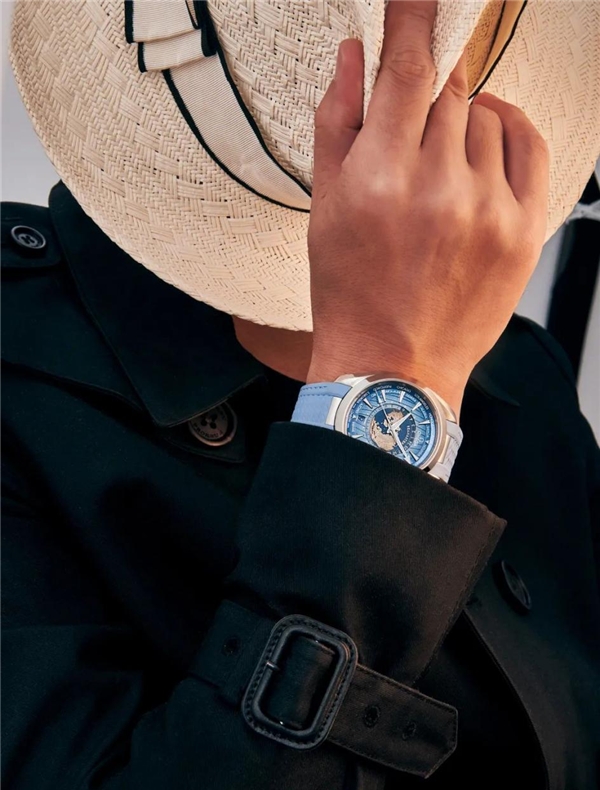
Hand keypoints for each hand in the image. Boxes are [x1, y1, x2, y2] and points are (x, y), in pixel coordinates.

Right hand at [305, 0, 549, 420]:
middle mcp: (438, 188)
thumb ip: (337, 124)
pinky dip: (507, 129)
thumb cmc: (351, 294)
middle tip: (411, 137)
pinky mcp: (522, 231)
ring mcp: (487, 210)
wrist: (393, 366)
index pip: (407, 68)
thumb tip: (354, 57)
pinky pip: (529, 143)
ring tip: (437, 175)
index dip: (413, 19)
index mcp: (379, 180)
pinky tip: (484, 144)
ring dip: (461, 126)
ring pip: (484, 115)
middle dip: (427, 99)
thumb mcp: (324, 210)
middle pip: (448, 89)